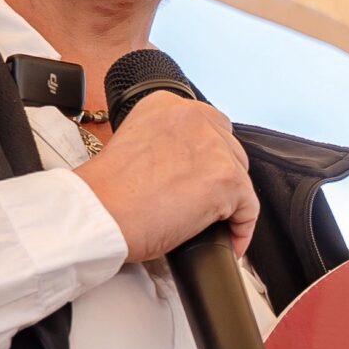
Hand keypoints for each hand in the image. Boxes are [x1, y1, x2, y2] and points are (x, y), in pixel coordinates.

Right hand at [79, 92, 257, 262]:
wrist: (99, 214)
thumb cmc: (106, 192)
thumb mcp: (134, 144)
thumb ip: (164, 145)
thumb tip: (186, 168)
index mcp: (167, 105)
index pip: (208, 126)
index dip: (206, 157)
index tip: (199, 178)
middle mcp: (193, 117)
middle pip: (228, 149)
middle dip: (219, 177)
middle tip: (201, 204)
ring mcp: (213, 147)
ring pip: (240, 177)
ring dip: (228, 201)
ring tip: (210, 223)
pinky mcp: (227, 180)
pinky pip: (249, 209)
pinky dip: (241, 229)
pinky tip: (228, 243)